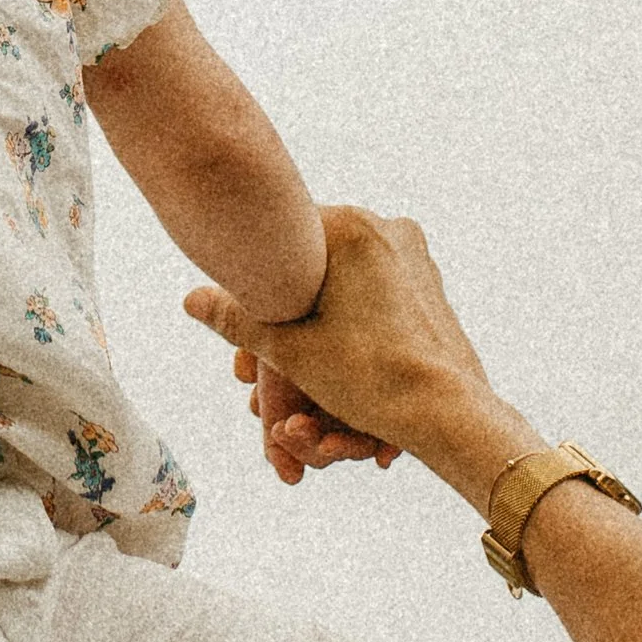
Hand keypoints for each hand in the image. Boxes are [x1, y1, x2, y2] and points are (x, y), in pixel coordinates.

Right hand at [185, 204, 498, 474]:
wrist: (451, 415)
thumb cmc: (368, 377)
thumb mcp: (289, 349)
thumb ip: (235, 319)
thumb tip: (190, 298)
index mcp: (351, 227)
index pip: (284, 237)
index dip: (257, 280)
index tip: (247, 312)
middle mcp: (389, 229)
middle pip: (316, 265)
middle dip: (289, 312)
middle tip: (271, 350)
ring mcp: (417, 258)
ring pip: (347, 284)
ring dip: (320, 323)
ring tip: (307, 362)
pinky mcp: (432, 288)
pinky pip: (377, 298)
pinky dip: (354, 327)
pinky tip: (342, 359)